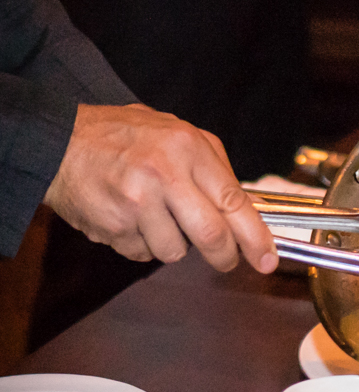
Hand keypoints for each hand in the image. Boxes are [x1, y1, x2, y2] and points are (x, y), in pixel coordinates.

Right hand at [43, 103, 278, 273]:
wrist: (59, 141)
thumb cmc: (122, 136)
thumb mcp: (176, 131)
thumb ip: (213, 165)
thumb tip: (246, 207)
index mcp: (187, 147)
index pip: (234, 201)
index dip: (255, 237)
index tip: (266, 258)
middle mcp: (163, 173)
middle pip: (211, 235)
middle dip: (224, 256)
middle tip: (225, 260)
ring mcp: (136, 201)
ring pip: (175, 251)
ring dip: (172, 244)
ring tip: (154, 215)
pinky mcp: (114, 225)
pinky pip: (143, 254)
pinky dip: (141, 244)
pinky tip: (129, 218)